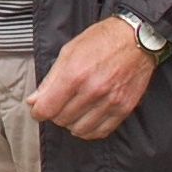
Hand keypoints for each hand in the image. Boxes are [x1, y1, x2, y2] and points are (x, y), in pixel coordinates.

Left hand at [26, 16, 160, 140]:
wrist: (136, 39)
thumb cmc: (101, 41)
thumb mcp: (69, 52)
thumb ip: (50, 80)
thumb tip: (35, 101)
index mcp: (74, 74)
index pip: (47, 108)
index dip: (38, 111)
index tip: (38, 109)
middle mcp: (92, 91)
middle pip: (61, 119)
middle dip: (55, 113)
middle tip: (58, 103)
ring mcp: (110, 101)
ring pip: (80, 129)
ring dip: (72, 122)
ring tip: (73, 111)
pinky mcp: (124, 108)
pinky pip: (101, 131)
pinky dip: (89, 130)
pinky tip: (86, 119)